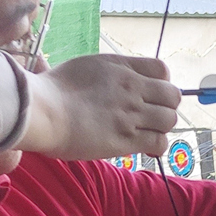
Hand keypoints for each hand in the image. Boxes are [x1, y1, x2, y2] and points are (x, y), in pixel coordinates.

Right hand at [22, 53, 180, 160]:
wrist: (42, 111)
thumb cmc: (51, 90)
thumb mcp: (81, 67)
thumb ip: (103, 72)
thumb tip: (106, 81)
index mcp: (120, 67)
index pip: (162, 69)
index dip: (161, 83)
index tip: (149, 94)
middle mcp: (131, 87)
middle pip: (172, 95)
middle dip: (165, 106)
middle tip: (150, 116)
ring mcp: (131, 114)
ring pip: (169, 119)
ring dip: (162, 127)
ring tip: (146, 133)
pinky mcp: (127, 139)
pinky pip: (160, 142)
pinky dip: (157, 146)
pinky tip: (147, 149)